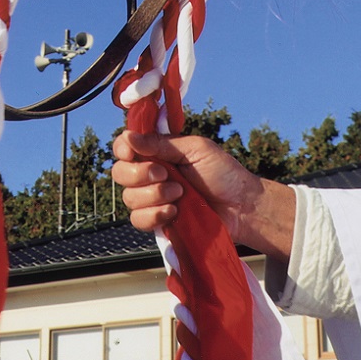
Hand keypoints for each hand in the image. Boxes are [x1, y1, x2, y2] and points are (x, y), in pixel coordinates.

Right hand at [110, 133, 295, 260]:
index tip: (131, 152)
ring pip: (129, 198)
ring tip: (180, 194)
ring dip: (154, 195)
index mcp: (158, 153)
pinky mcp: (158, 222)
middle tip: (166, 175)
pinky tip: (174, 212)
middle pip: (120, 173)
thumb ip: (161, 144)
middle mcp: (150, 175)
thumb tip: (129, 137)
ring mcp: (152, 200)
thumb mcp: (195, 150)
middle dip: (140, 174)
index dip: (122, 148)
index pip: (125, 147)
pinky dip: (154, 215)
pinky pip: (138, 220)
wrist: (241, 206)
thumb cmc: (223, 173)